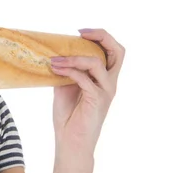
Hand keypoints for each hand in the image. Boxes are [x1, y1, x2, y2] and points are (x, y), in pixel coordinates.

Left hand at [50, 28, 124, 154]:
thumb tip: (53, 53)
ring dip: (73, 58)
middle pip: (118, 52)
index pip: (112, 51)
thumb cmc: (68, 114)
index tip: (79, 32)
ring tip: (54, 60)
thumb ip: (66, 70)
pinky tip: (55, 69)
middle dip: (101, 37)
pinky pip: (84, 79)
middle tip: (80, 34)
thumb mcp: (65, 86)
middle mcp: (109, 83)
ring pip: (96, 63)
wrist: (69, 140)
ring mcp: (105, 91)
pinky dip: (69, 71)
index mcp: (104, 78)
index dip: (100, 37)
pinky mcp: (97, 100)